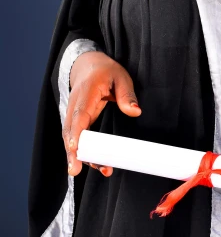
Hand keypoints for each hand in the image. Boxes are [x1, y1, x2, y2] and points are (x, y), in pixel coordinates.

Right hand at [63, 51, 140, 177]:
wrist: (88, 66)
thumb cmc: (106, 71)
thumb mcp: (121, 76)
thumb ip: (127, 94)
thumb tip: (135, 111)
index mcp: (85, 92)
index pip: (78, 114)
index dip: (76, 132)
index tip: (74, 147)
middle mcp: (75, 105)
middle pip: (70, 131)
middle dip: (72, 152)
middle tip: (75, 170)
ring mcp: (73, 114)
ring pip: (72, 138)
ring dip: (81, 156)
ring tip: (101, 170)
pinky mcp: (77, 122)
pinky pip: (77, 138)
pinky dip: (85, 152)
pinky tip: (99, 164)